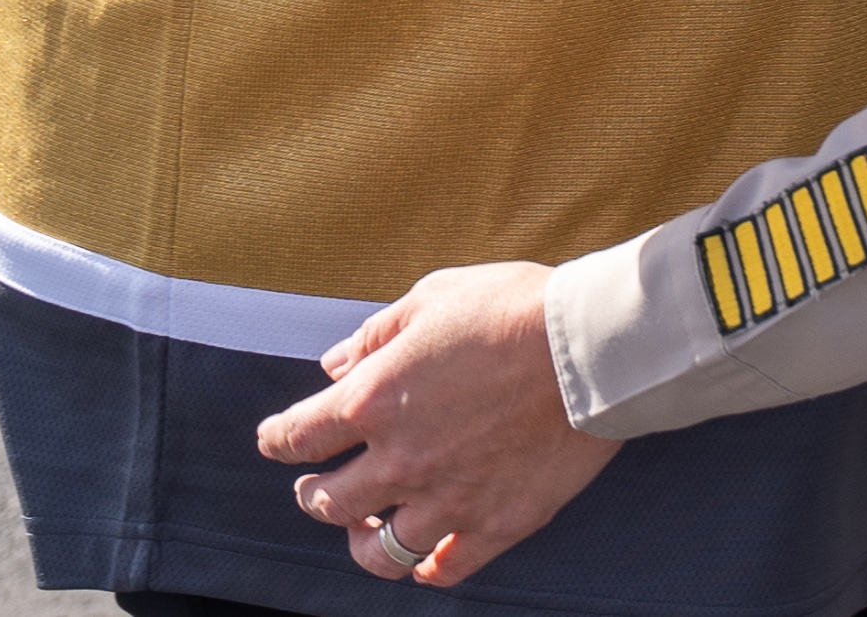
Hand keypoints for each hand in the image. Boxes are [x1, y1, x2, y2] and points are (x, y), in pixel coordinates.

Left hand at [256, 263, 612, 585]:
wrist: (591, 348)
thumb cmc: (514, 309)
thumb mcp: (434, 297)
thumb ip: (375, 334)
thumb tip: (334, 364)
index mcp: (374, 399)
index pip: (299, 435)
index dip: (278, 440)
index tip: (275, 441)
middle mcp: (400, 459)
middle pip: (329, 503)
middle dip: (313, 496)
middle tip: (316, 489)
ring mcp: (447, 499)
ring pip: (379, 551)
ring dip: (361, 541)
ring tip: (364, 530)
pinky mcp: (495, 524)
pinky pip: (444, 569)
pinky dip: (426, 569)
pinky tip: (424, 558)